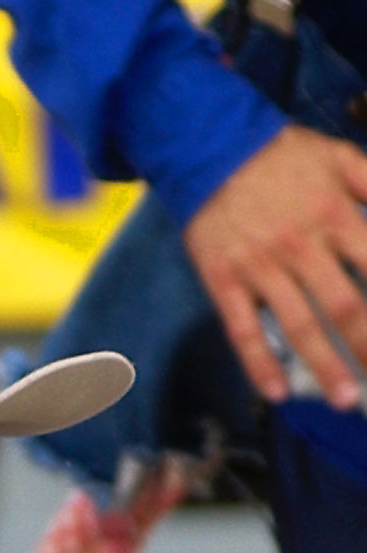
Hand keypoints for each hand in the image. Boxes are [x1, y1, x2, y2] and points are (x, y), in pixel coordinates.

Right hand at [183, 126, 366, 408]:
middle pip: (344, 305)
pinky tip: (277, 393)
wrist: (211, 148)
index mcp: (335, 213)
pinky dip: (259, 364)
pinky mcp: (225, 283)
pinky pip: (243, 330)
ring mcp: (261, 269)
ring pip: (298, 325)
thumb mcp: (338, 156)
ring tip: (344, 400)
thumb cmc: (282, 157)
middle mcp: (301, 246)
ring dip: (324, 365)